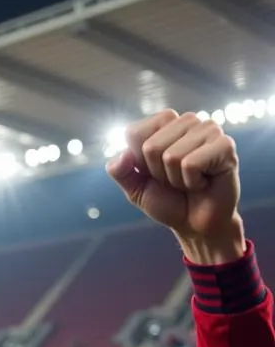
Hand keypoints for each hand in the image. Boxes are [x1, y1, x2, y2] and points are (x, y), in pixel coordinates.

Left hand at [107, 111, 244, 263]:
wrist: (195, 224)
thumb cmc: (168, 201)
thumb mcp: (135, 189)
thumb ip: (120, 172)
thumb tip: (120, 157)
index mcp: (163, 125)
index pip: (134, 133)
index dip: (139, 162)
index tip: (155, 173)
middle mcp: (187, 121)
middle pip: (150, 146)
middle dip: (158, 173)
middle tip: (175, 180)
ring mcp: (208, 130)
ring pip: (171, 156)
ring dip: (176, 179)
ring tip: (190, 181)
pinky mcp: (225, 145)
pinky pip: (191, 164)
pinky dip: (192, 182)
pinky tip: (203, 182)